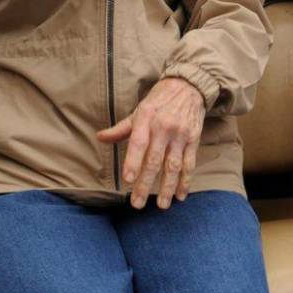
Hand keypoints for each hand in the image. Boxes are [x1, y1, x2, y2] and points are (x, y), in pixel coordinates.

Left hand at [97, 77, 204, 209]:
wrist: (189, 86)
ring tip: (161, 205)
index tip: (127, 180)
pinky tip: (180, 195)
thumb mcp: (138, 109)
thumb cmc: (159, 100)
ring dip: (167, 187)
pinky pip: (189, 163)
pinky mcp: (193, 139)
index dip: (133, 162)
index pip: (138, 143)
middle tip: (137, 203)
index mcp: (146, 119)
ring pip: (173, 166)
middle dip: (145, 184)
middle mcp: (164, 127)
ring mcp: (180, 135)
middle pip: (154, 160)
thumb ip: (121, 128)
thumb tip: (100, 137)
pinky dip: (185, 181)